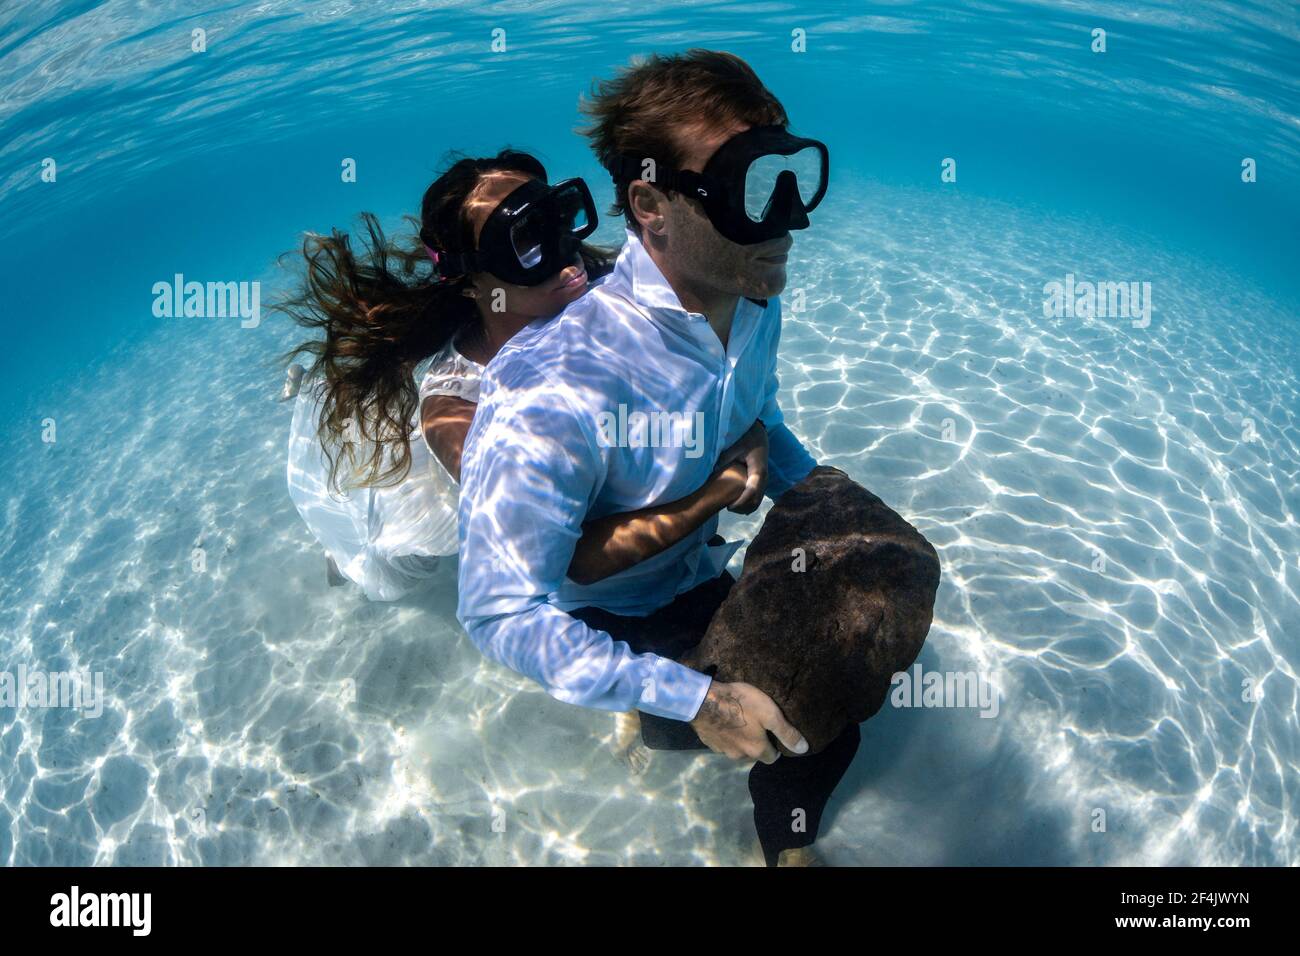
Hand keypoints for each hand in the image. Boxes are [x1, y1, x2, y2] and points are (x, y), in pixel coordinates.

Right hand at [690, 680, 807, 763]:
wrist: (702, 700)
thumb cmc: (740, 704)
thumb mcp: (769, 714)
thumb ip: (787, 733)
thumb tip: (804, 749)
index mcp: (756, 750)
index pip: (772, 758)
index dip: (776, 748)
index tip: (775, 736)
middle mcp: (739, 756)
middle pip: (754, 754)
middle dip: (758, 743)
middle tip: (759, 725)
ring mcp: (721, 750)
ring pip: (737, 749)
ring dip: (741, 740)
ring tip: (741, 722)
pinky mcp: (708, 742)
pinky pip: (722, 742)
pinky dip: (726, 735)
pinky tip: (725, 722)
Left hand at [713, 420, 767, 513]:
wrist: (758, 435)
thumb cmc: (745, 439)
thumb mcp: (734, 447)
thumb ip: (725, 459)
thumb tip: (712, 472)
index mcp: (758, 470)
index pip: (751, 492)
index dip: (741, 502)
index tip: (729, 507)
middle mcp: (764, 478)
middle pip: (756, 501)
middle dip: (741, 508)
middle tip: (726, 508)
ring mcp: (764, 481)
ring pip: (757, 502)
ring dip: (744, 508)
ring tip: (729, 507)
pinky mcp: (760, 482)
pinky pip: (755, 497)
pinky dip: (746, 503)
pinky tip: (734, 503)